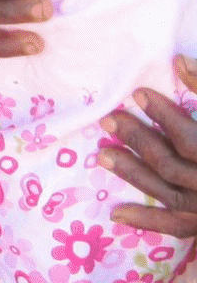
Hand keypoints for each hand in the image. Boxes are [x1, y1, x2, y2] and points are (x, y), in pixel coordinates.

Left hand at [100, 57, 196, 235]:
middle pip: (173, 165)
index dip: (165, 116)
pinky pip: (178, 227)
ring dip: (134, 174)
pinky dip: (147, 222)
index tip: (138, 92)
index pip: (192, 141)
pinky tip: (116, 213)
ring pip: (170, 194)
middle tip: (109, 119)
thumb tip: (178, 61)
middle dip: (139, 140)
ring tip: (102, 153)